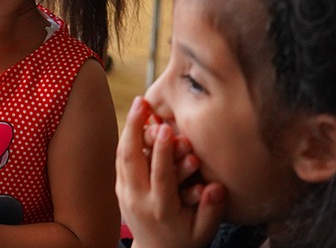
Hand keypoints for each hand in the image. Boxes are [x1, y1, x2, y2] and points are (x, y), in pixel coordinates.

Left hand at [116, 97, 224, 247]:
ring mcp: (125, 193)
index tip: (164, 128)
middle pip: (131, 159)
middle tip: (143, 102)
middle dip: (136, 128)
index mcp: (160, 209)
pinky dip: (126, 138)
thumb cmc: (183, 241)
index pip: (159, 176)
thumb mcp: (202, 232)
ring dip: (129, 128)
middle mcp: (138, 198)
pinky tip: (134, 121)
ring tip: (138, 104)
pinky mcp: (119, 189)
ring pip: (122, 155)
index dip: (161, 152)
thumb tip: (216, 187)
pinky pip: (120, 159)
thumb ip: (210, 210)